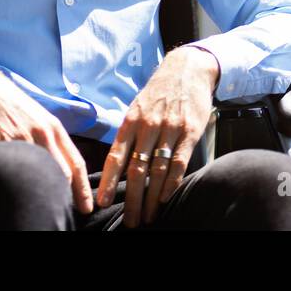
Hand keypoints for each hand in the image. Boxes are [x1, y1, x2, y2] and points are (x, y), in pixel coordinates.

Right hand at [0, 57, 94, 214]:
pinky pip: (13, 167)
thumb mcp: (39, 119)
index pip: (76, 163)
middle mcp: (43, 133)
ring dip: (42, 192)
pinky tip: (16, 192)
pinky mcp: (1, 142)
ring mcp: (22, 138)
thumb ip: (51, 141)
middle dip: (66, 196)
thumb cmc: (13, 106)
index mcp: (54, 128)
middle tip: (66, 213)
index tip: (86, 207)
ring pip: (40, 172)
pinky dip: (17, 182)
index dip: (83, 188)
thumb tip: (61, 168)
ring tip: (43, 207)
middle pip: (62, 173)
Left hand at [96, 45, 218, 227]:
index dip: (108, 181)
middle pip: (136, 170)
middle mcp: (148, 126)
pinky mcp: (190, 132)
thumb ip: (129, 134)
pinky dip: (171, 183)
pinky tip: (165, 198)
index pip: (116, 156)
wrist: (187, 69)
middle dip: (131, 200)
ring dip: (151, 198)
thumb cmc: (158, 93)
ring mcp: (169, 129)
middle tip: (129, 222)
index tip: (101, 202)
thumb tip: (117, 164)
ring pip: (157, 171)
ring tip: (147, 217)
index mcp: (131, 121)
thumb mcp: (137, 107)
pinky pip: (179, 162)